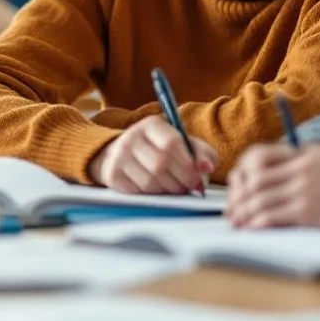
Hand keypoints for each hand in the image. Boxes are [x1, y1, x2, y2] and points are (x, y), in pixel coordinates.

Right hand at [88, 115, 217, 194]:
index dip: (187, 163)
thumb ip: (200, 153)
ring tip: (176, 188)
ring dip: (169, 190)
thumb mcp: (182, 143)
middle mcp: (132, 137)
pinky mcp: (112, 174)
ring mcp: (119, 156)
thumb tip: (207, 168)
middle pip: (161, 164)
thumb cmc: (159, 149)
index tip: (198, 174)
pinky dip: (153, 195)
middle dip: (181, 180)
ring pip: (150, 181)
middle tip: (191, 186)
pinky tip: (159, 189)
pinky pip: (138, 192)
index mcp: (151, 125)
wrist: (122, 154)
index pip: (171, 142)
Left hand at [226, 143, 319, 229]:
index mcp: (305, 153)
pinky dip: (256, 222)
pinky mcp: (309, 211)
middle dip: (237, 195)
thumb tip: (286, 176)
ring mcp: (304, 188)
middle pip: (253, 178)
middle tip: (231, 209)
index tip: (237, 185)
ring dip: (242, 211)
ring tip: (236, 222)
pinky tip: (251, 228)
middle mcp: (300, 167)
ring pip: (258, 197)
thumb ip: (308, 164)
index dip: (242, 171)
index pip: (259, 155)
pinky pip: (271, 216)